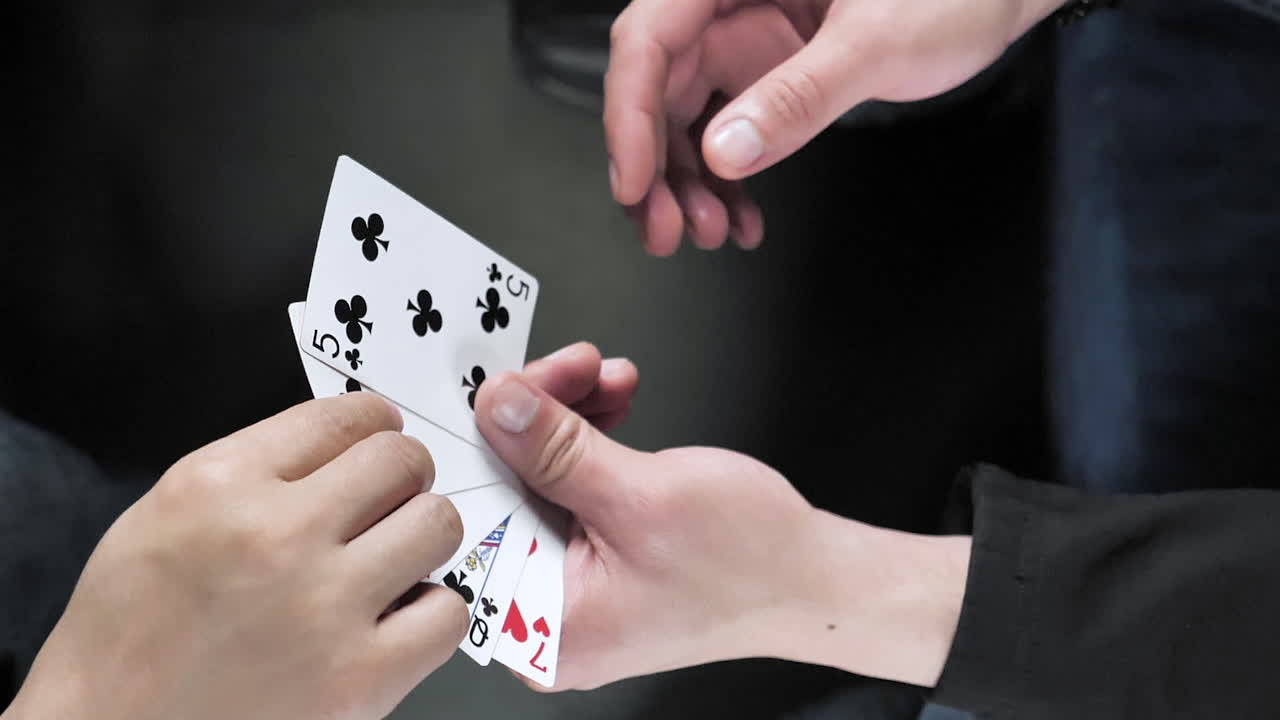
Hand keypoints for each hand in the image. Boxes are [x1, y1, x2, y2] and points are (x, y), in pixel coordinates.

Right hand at [6, 394, 465, 719]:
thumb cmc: (128, 632)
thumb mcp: (167, 512)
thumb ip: (257, 467)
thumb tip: (343, 444)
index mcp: (223, 484)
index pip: (347, 416)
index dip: (376, 424)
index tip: (379, 438)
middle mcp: (278, 535)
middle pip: (403, 461)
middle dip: (402, 476)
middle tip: (386, 503)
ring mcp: (324, 608)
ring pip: (437, 525)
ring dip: (421, 536)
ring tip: (391, 558)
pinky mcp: (358, 679)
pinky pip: (447, 613)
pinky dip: (431, 612)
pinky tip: (395, 618)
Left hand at [475, 357, 970, 689]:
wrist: (815, 575)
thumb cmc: (751, 565)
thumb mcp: (642, 494)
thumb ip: (556, 449)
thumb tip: (499, 406)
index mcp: (546, 625)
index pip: (475, 525)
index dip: (472, 447)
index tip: (483, 388)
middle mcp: (547, 613)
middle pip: (503, 496)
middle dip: (533, 420)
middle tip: (561, 367)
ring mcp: (572, 585)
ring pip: (536, 481)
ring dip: (565, 418)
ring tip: (601, 374)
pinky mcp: (595, 556)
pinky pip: (569, 487)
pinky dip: (587, 439)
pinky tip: (609, 401)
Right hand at [605, 0, 1063, 254]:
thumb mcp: (876, 42)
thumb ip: (798, 94)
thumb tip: (724, 151)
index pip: (651, 37)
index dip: (630, 114)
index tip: (635, 184)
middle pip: (659, 84)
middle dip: (658, 165)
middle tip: (668, 231)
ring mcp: (749, 34)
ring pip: (687, 113)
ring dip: (689, 182)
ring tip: (711, 232)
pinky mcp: (770, 66)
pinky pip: (729, 125)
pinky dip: (730, 177)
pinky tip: (742, 217)